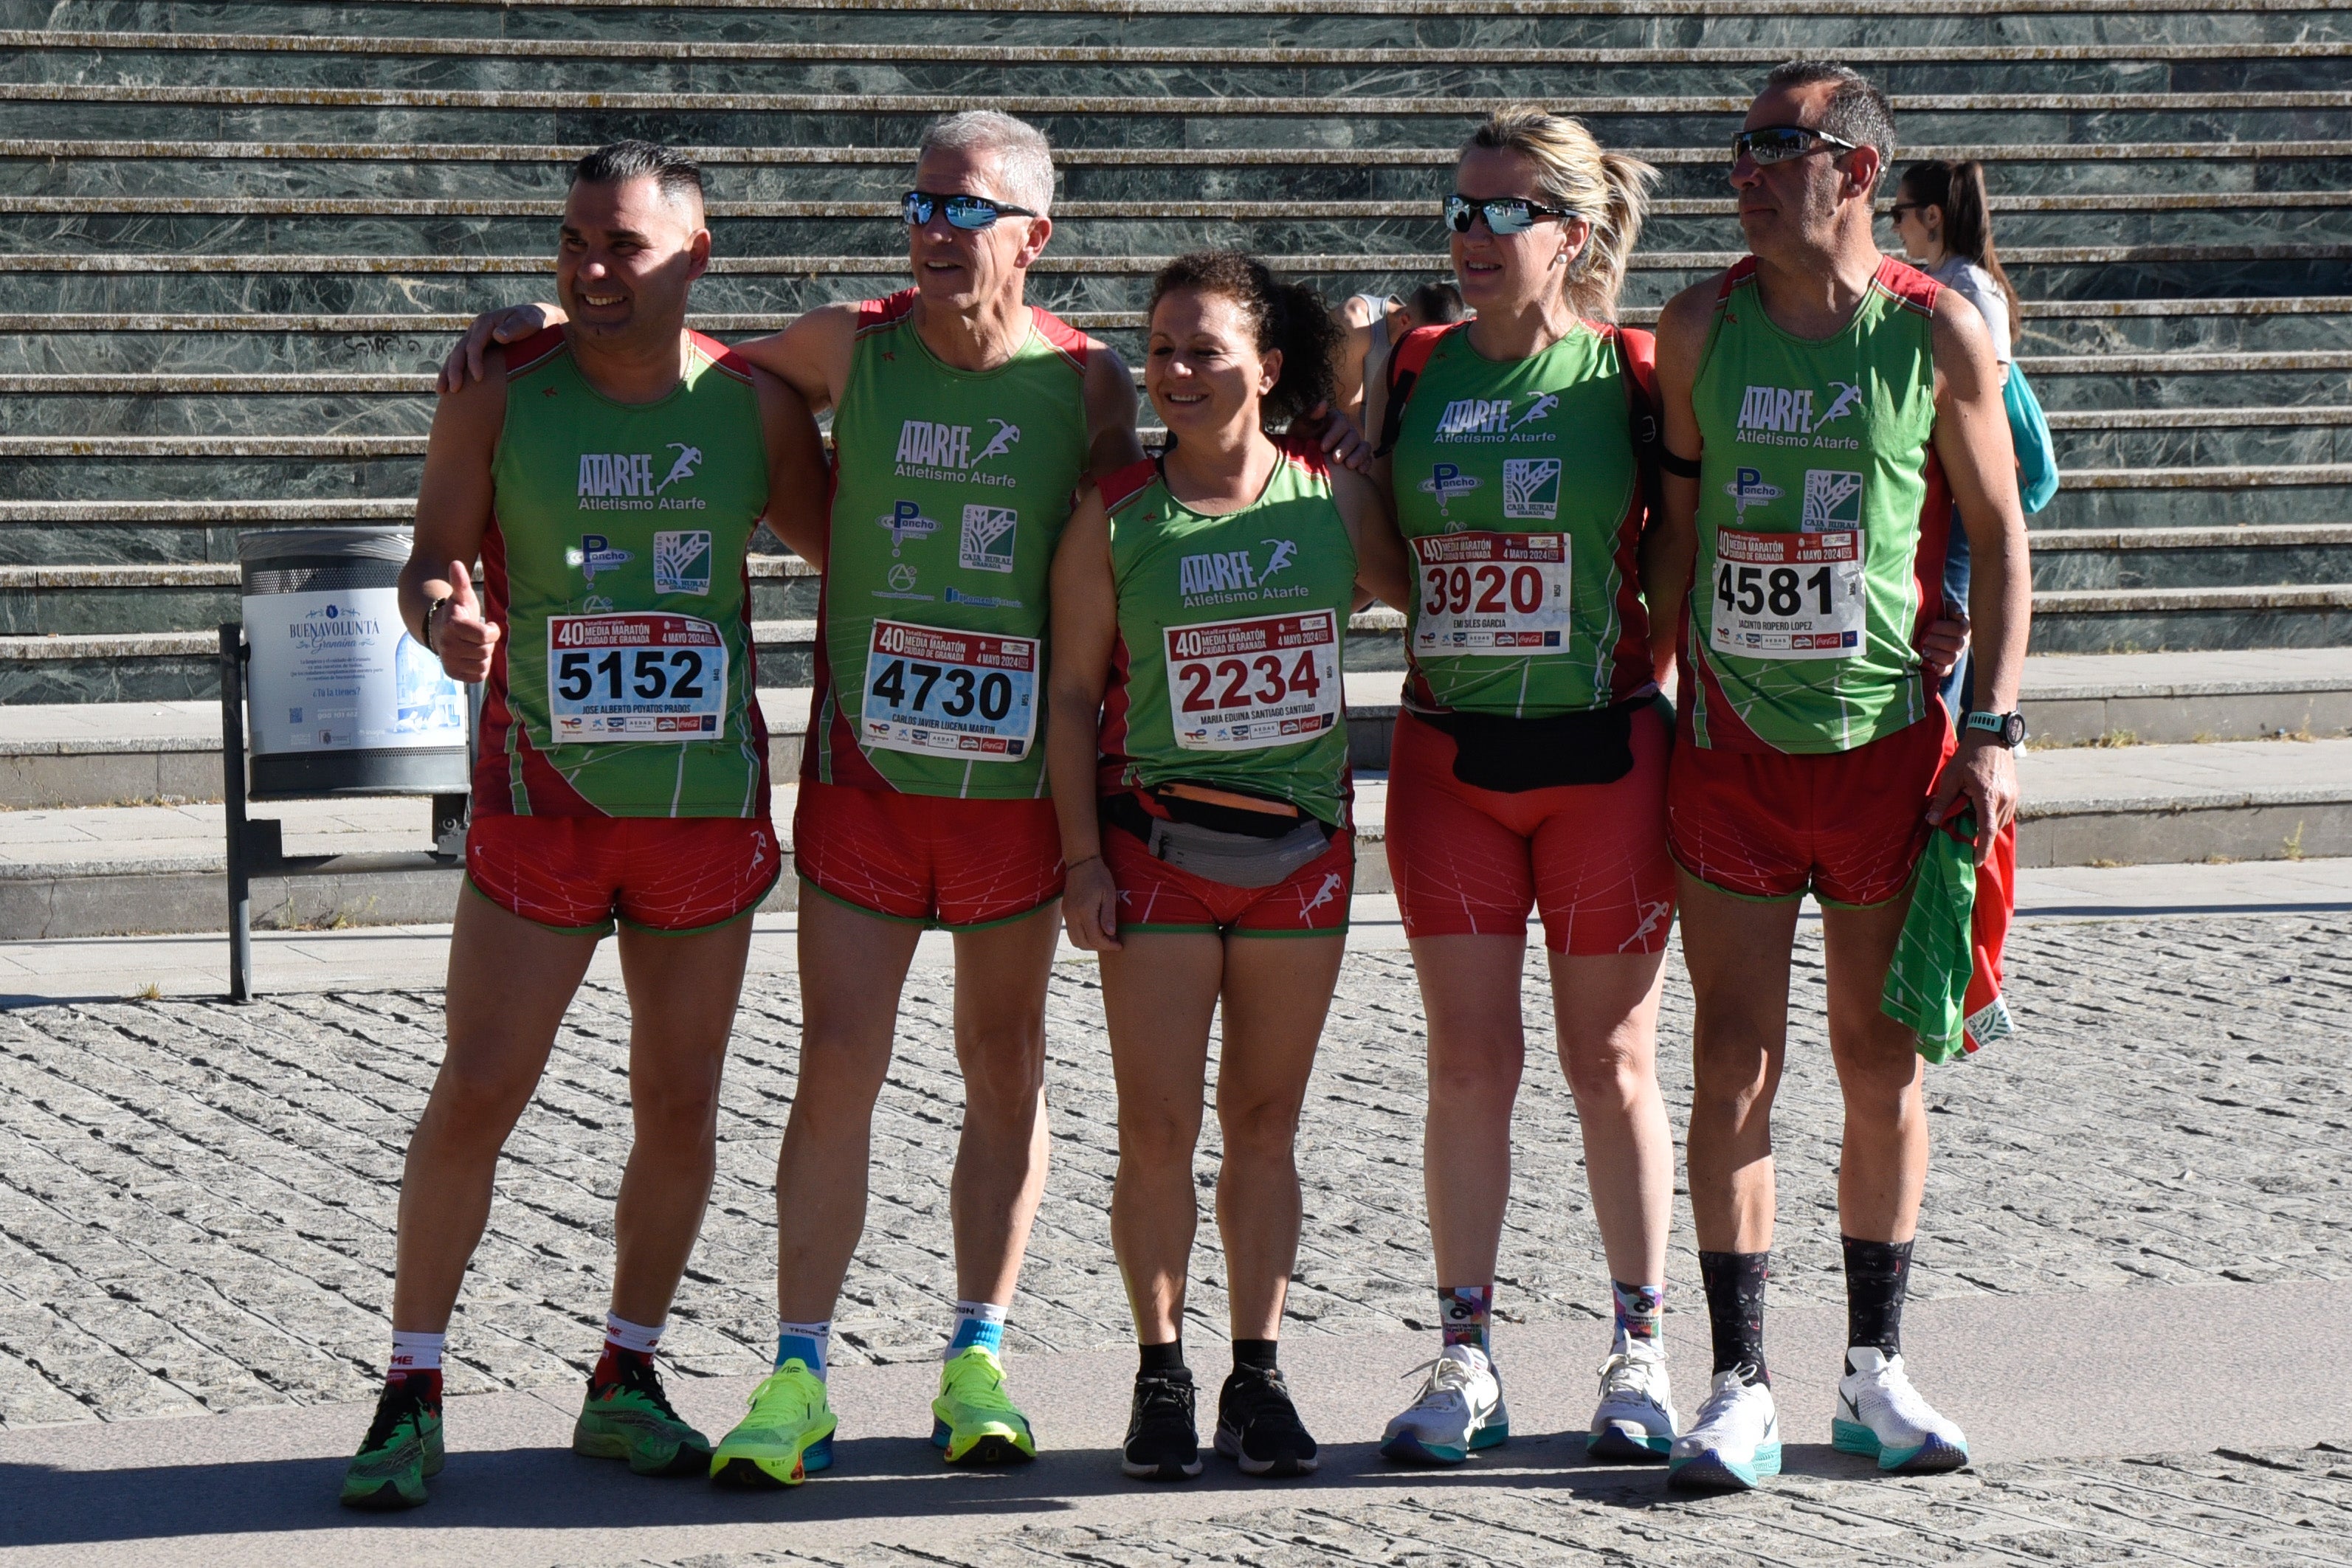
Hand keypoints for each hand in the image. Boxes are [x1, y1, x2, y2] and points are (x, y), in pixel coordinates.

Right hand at [430, 560, 499, 683]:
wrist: (439, 631)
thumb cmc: (457, 612)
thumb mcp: (462, 596)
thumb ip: (460, 582)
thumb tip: (455, 563)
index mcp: (453, 626)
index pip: (485, 636)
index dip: (492, 631)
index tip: (489, 626)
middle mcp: (448, 646)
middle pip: (486, 651)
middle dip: (488, 643)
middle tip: (479, 637)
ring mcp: (449, 661)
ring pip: (483, 664)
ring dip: (484, 655)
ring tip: (475, 646)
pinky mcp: (453, 673)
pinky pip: (478, 676)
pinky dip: (480, 668)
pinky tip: (473, 657)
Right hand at [437, 302, 560, 392]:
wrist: (537, 320)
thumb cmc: (534, 322)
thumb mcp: (528, 321)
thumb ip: (515, 327)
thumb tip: (498, 336)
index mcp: (486, 322)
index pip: (474, 344)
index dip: (474, 362)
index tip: (478, 379)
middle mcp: (476, 330)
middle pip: (460, 351)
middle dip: (454, 371)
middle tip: (454, 390)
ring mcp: (474, 339)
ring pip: (455, 356)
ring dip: (447, 373)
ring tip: (441, 391)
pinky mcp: (476, 349)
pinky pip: (461, 361)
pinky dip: (452, 373)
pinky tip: (446, 388)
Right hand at [1061, 853, 1120, 950]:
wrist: (1081, 863)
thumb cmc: (1098, 876)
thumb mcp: (1109, 894)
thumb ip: (1108, 915)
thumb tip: (1111, 934)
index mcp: (1085, 911)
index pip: (1095, 938)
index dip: (1108, 945)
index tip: (1119, 945)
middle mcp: (1072, 916)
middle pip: (1084, 943)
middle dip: (1099, 946)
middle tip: (1113, 941)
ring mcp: (1067, 914)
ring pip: (1076, 941)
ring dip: (1090, 944)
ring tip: (1104, 937)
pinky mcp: (1065, 912)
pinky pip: (1072, 932)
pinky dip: (1083, 936)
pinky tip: (1094, 929)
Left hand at [1293, 400, 1373, 472]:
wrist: (1301, 457)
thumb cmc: (1300, 439)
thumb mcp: (1300, 426)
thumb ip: (1310, 415)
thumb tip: (1324, 403)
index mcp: (1335, 419)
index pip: (1341, 423)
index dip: (1334, 435)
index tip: (1323, 447)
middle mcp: (1347, 430)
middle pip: (1353, 435)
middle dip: (1345, 448)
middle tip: (1336, 459)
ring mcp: (1354, 444)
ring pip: (1363, 446)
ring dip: (1358, 456)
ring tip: (1349, 466)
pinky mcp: (1359, 457)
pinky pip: (1368, 458)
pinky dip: (1366, 463)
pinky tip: (1361, 471)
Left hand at [1919, 608, 1969, 679]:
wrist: (1923, 627)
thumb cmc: (1934, 614)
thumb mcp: (1942, 607)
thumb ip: (1950, 608)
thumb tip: (1958, 614)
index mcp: (1964, 627)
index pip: (1960, 629)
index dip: (1944, 628)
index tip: (1929, 625)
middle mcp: (1963, 642)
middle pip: (1955, 644)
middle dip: (1937, 641)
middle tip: (1922, 638)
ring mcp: (1956, 656)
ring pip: (1950, 658)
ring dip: (1935, 654)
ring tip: (1922, 649)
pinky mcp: (1947, 667)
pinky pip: (1945, 671)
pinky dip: (1935, 667)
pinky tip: (1926, 662)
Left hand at [1926, 730, 2017, 866]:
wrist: (1992, 736)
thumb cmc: (1968, 755)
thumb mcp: (1951, 777)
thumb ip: (1944, 801)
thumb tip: (1932, 821)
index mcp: (1989, 797)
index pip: (1987, 830)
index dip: (1982, 849)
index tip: (1975, 862)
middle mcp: (2005, 799)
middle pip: (1993, 828)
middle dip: (1981, 837)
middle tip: (1964, 838)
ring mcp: (2013, 796)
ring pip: (2001, 822)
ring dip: (1988, 826)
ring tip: (1971, 821)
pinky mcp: (2015, 793)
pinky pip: (2006, 813)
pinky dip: (1994, 818)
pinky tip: (1982, 812)